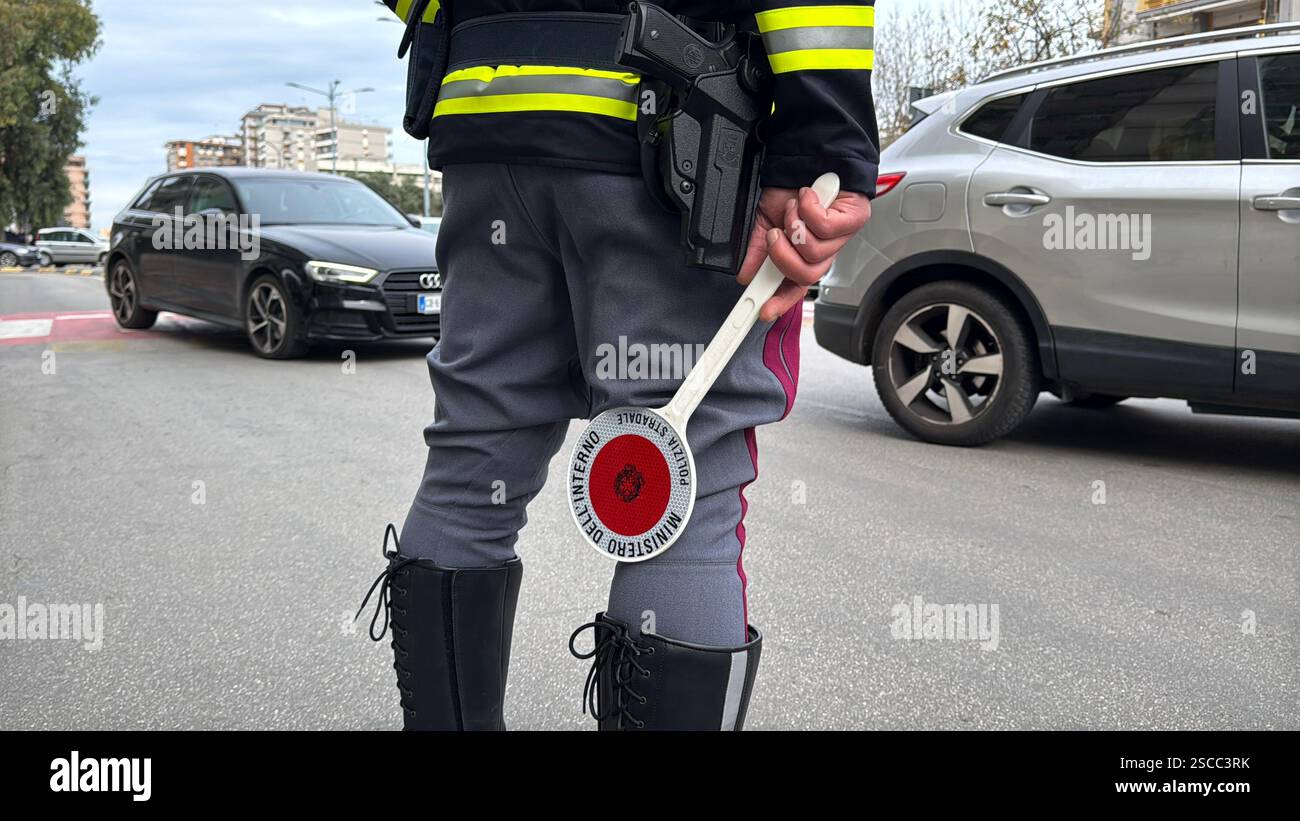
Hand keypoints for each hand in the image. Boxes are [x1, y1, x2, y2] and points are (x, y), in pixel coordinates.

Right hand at [736, 186, 870, 320]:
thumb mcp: (765, 220)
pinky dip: (809, 209)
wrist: (809, 157)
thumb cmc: (791, 187)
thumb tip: (745, 273)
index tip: (762, 310)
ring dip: (795, 225)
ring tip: (794, 208)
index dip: (780, 301)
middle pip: (806, 275)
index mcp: (802, 255)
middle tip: (774, 237)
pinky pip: (826, 227)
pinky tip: (806, 196)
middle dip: (783, 256)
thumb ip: (756, 249)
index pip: (795, 287)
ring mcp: (841, 237)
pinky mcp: (854, 219)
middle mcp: (823, 250)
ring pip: (815, 253)